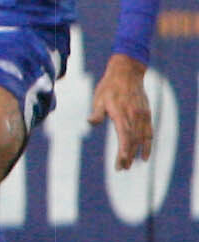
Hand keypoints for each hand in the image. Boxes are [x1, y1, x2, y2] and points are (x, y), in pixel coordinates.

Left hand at [92, 54, 152, 171]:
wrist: (127, 73)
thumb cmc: (109, 86)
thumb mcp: (98, 97)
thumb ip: (97, 112)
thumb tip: (91, 122)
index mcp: (122, 113)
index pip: (124, 136)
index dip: (124, 150)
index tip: (121, 162)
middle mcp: (134, 116)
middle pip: (132, 140)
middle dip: (127, 156)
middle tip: (122, 168)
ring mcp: (142, 116)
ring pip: (142, 138)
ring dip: (137, 153)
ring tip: (131, 165)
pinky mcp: (146, 114)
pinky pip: (149, 132)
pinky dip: (148, 144)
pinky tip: (144, 154)